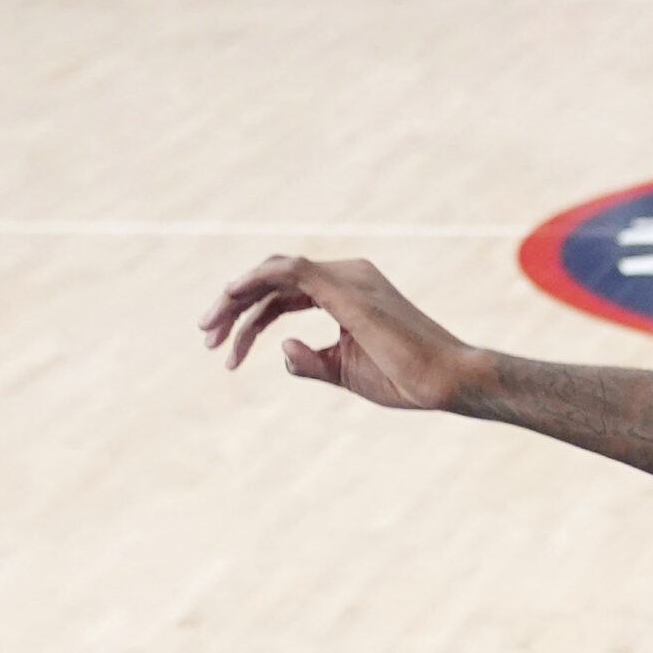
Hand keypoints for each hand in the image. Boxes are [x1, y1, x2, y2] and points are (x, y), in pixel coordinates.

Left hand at [199, 255, 483, 410]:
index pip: (285, 292)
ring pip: (275, 272)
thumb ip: (310, 360)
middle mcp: (349, 276)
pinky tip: (230, 296)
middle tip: (206, 338)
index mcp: (350, 291)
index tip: (224, 351)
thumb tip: (281, 350)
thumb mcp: (344, 370)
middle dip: (233, 305)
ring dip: (235, 298)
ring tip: (209, 332)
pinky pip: (291, 271)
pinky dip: (256, 279)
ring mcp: (349, 279)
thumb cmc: (405, 378)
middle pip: (274, 279)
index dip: (249, 317)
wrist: (445, 381)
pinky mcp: (347, 291)